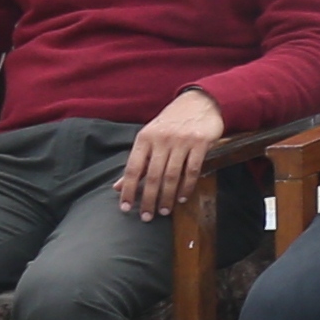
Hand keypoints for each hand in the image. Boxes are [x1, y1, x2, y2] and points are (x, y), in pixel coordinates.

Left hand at [116, 88, 233, 219]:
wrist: (200, 102)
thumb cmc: (171, 123)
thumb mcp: (150, 138)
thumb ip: (137, 163)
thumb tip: (118, 186)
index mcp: (145, 138)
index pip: (133, 168)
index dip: (128, 190)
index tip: (126, 207)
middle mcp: (161, 139)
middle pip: (153, 176)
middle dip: (149, 199)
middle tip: (147, 217)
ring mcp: (181, 141)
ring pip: (172, 175)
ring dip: (167, 196)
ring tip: (164, 211)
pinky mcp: (200, 142)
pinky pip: (192, 170)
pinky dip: (187, 186)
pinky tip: (182, 197)